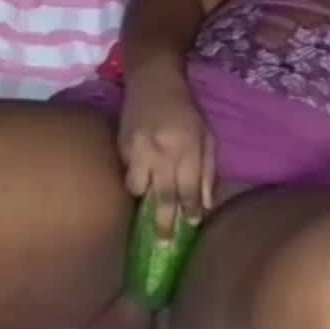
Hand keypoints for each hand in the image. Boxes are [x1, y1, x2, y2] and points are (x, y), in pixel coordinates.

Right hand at [118, 81, 215, 239]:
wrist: (153, 83)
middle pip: (162, 195)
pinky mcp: (121, 146)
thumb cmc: (186, 112)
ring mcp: (137, 149)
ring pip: (137, 188)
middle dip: (164, 223)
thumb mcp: (208, 137)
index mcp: (187, 147)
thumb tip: (205, 206)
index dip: (189, 210)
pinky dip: (134, 180)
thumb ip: (208, 171)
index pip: (188, 187)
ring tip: (147, 209)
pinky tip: (140, 180)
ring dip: (144, 201)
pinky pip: (127, 173)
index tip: (191, 226)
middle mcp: (161, 151)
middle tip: (164, 245)